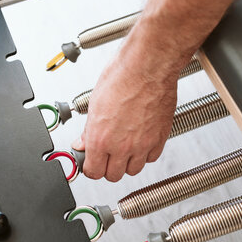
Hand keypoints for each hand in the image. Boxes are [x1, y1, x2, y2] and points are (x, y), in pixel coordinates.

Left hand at [72, 16, 193, 180]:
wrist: (148, 66)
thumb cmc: (122, 76)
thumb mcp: (94, 102)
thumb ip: (88, 129)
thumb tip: (82, 142)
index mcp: (100, 138)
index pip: (93, 172)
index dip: (91, 168)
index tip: (91, 163)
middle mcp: (121, 145)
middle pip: (113, 175)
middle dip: (107, 167)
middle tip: (106, 154)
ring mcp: (142, 144)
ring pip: (133, 170)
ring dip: (127, 162)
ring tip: (123, 148)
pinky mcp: (159, 138)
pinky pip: (151, 158)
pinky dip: (145, 154)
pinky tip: (140, 141)